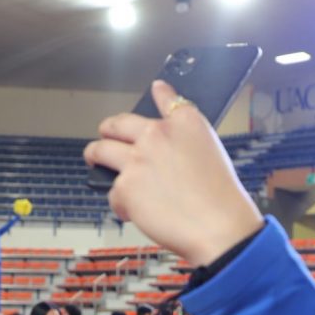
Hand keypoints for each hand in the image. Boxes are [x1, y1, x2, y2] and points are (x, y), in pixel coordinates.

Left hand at [84, 80, 263, 267]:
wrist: (218, 226)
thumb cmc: (221, 198)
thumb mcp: (212, 154)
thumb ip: (187, 141)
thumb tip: (170, 145)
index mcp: (185, 122)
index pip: (167, 97)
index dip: (159, 91)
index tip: (156, 89)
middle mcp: (157, 134)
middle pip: (118, 123)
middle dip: (109, 129)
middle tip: (106, 136)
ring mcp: (137, 159)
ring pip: (99, 150)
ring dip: (94, 155)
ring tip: (93, 160)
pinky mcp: (124, 187)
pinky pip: (112, 192)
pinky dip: (120, 203)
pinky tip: (133, 212)